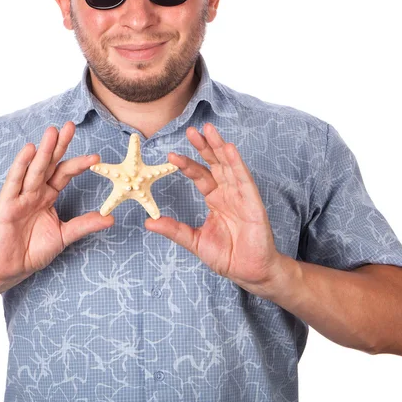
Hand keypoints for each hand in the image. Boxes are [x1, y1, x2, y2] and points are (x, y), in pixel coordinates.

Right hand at [0, 121, 114, 286]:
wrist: (12, 268)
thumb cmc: (35, 250)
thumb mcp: (64, 236)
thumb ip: (84, 225)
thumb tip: (110, 218)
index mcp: (48, 195)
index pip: (64, 174)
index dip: (79, 164)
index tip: (96, 158)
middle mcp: (35, 191)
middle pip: (49, 164)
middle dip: (60, 145)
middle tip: (70, 126)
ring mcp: (20, 195)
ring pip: (35, 169)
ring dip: (44, 150)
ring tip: (53, 131)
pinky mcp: (6, 204)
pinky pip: (15, 182)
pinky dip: (21, 165)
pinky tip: (29, 149)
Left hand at [144, 122, 283, 296]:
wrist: (249, 272)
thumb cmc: (227, 256)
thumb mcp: (195, 241)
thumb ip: (174, 230)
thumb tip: (148, 223)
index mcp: (215, 199)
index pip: (199, 176)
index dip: (187, 164)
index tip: (171, 155)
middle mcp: (227, 193)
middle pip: (214, 164)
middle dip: (204, 146)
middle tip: (191, 130)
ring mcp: (240, 195)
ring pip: (228, 165)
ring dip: (219, 147)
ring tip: (209, 130)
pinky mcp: (252, 201)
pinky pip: (243, 178)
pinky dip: (236, 163)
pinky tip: (229, 149)